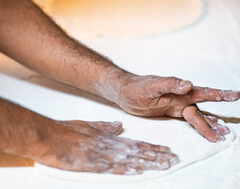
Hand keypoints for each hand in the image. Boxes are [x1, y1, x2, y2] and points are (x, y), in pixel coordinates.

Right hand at [35, 119, 177, 173]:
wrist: (49, 136)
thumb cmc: (68, 130)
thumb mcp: (89, 125)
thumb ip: (106, 126)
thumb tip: (120, 126)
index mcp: (109, 137)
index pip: (136, 142)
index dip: (152, 147)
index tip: (166, 151)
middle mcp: (108, 145)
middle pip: (137, 150)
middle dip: (157, 155)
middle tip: (173, 158)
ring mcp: (100, 154)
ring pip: (129, 157)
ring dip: (148, 161)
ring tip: (164, 164)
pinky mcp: (90, 163)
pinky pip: (111, 167)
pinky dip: (126, 168)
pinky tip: (138, 170)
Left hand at [117, 75, 239, 141]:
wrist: (124, 93)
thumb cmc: (137, 87)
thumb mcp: (152, 85)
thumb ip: (170, 84)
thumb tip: (189, 84)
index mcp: (179, 89)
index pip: (202, 92)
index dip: (218, 94)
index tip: (235, 95)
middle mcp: (180, 98)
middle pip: (201, 110)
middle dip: (214, 120)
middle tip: (227, 131)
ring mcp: (175, 106)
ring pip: (196, 117)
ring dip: (208, 125)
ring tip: (222, 134)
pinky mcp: (169, 112)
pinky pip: (186, 120)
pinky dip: (197, 125)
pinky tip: (205, 129)